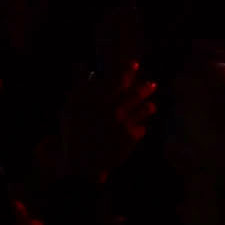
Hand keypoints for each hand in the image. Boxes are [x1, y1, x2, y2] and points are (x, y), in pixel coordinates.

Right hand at [46, 53, 156, 188]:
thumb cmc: (74, 133)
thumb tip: (86, 69)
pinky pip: (142, 128)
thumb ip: (82, 89)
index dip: (128, 70)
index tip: (136, 63)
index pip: (118, 80)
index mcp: (99, 101)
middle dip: (146, 87)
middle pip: (137, 93)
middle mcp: (113, 109)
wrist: (80, 161)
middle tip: (152, 84)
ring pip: (145, 108)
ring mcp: (124, 123)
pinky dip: (140, 128)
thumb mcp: (72, 108)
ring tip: (150, 106)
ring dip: (148, 106)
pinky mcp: (133, 136)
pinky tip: (136, 129)